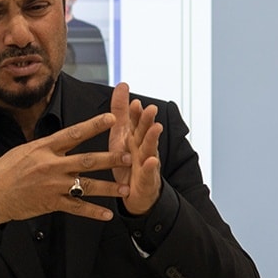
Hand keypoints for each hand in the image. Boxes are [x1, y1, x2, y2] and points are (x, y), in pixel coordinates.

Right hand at [0, 111, 129, 225]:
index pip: (74, 133)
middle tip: (129, 156)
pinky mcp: (51, 203)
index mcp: (44, 148)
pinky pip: (77, 208)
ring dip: (108, 187)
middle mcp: (51, 165)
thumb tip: (63, 139)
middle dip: (111, 158)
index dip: (94, 125)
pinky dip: (93, 212)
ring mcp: (52, 185)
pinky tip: (107, 214)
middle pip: (87, 160)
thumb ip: (46, 146)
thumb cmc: (4, 170)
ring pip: (86, 185)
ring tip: (125, 188)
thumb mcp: (24, 150)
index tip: (112, 119)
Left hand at [108, 82, 163, 215]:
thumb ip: (121, 111)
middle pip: (144, 132)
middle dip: (148, 120)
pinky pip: (148, 172)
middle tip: (151, 109)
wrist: (136, 192)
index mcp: (133, 136)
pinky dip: (150, 166)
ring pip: (149, 149)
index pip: (134, 121)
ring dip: (152, 138)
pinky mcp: (146, 179)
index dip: (135, 113)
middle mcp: (141, 147)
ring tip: (156, 128)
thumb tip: (122, 85)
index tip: (134, 102)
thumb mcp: (121, 134)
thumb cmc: (127, 161)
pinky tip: (152, 161)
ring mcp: (146, 162)